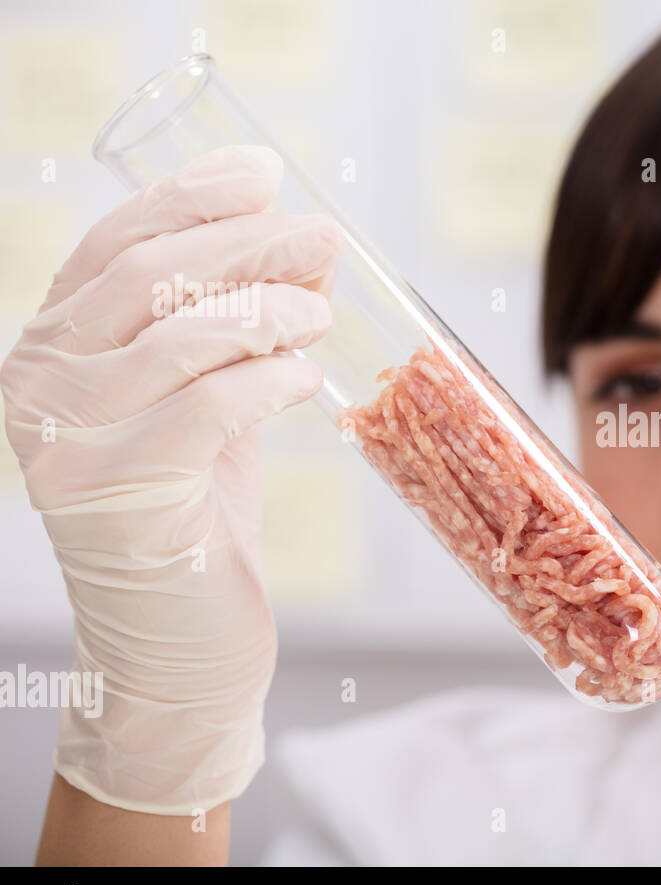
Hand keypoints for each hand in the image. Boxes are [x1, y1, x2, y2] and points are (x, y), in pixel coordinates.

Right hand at [1, 145, 342, 813]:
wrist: (174, 640)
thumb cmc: (195, 513)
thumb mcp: (210, 401)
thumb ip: (234, 331)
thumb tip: (303, 250)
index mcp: (56, 347)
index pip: (115, 243)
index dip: (189, 196)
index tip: (262, 170)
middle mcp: (42, 383)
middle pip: (144, 278)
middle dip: (242, 244)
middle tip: (321, 233)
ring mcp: (69, 439)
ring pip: (171, 336)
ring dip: (264, 311)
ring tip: (320, 312)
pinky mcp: (116, 495)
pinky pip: (203, 408)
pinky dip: (265, 381)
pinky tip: (305, 379)